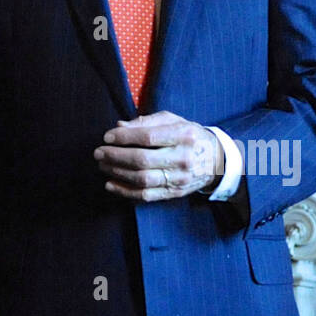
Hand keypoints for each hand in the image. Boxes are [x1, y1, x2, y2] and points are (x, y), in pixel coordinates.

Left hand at [93, 111, 223, 201]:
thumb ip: (146, 122)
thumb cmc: (189, 135)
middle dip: (115, 156)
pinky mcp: (175, 192)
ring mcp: (180, 178)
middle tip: (99, 152)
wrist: (217, 160)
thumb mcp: (173, 120)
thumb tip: (119, 127)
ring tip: (103, 166)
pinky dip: (125, 192)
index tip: (107, 137)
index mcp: (183, 135)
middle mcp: (183, 158)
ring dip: (117, 173)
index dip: (124, 137)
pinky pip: (147, 195)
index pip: (148, 137)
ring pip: (142, 179)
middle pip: (143, 160)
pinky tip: (111, 184)